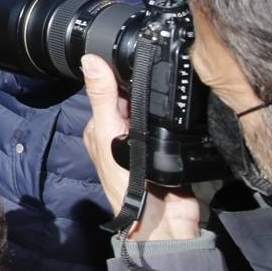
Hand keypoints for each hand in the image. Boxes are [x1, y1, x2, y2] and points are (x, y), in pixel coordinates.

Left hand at [82, 54, 200, 241]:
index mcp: (101, 126)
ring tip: (172, 80)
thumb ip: (102, 98)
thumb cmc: (128, 182)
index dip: (120, 72)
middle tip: (160, 62)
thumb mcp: (109, 134)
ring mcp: (144, 138)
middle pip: (133, 96)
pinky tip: (182, 103)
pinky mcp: (167, 146)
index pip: (110, 89)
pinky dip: (173, 114)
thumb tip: (89, 59)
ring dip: (160, 98)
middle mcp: (120, 130)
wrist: (164, 220)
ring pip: (152, 107)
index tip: (135, 50)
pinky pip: (170, 123)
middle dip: (143, 83)